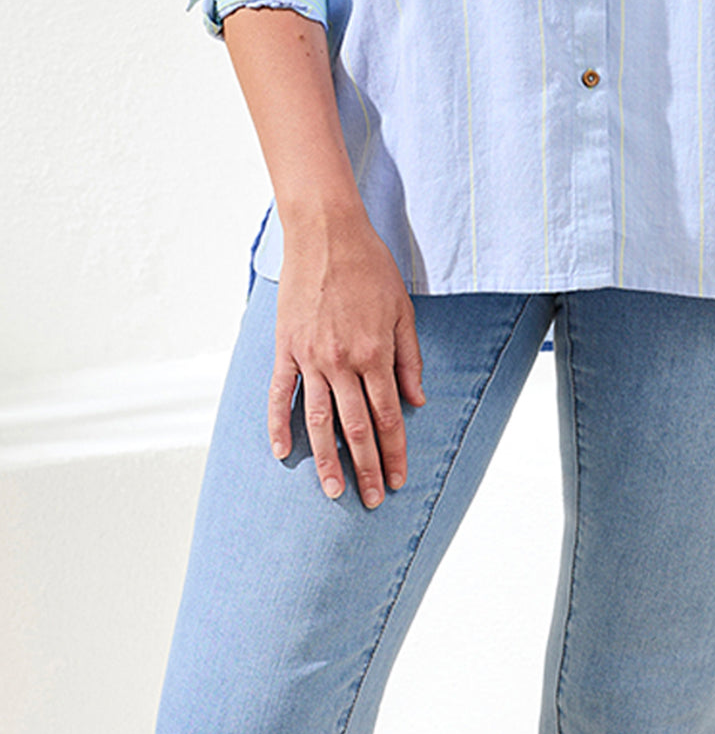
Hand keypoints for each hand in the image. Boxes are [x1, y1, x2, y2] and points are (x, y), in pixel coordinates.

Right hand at [268, 206, 425, 505]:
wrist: (326, 232)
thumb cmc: (370, 266)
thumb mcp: (402, 309)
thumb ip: (409, 358)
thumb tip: (417, 401)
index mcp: (374, 353)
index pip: (388, 417)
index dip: (394, 452)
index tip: (399, 479)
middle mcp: (342, 362)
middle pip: (356, 427)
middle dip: (366, 468)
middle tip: (372, 500)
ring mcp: (310, 357)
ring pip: (318, 421)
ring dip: (327, 460)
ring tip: (333, 491)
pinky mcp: (285, 347)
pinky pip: (279, 394)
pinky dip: (279, 426)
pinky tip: (283, 454)